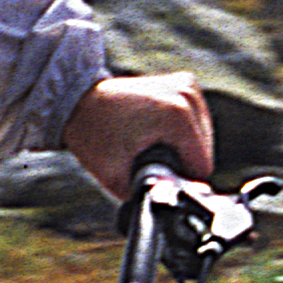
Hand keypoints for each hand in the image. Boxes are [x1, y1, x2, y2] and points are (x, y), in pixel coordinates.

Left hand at [63, 71, 215, 199]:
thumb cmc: (94, 137)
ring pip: (203, 137)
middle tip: (144, 155)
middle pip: (204, 151)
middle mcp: (188, 94)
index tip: (151, 171)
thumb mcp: (117, 177)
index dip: (178, 179)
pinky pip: (196, 121)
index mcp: (178, 116)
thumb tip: (175, 199)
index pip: (201, 168)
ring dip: (180, 147)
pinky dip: (180, 131)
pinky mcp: (186, 83)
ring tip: (147, 140)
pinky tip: (155, 129)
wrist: (79, 102)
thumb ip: (149, 192)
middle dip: (179, 161)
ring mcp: (188, 85)